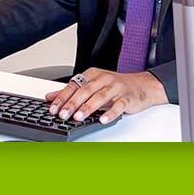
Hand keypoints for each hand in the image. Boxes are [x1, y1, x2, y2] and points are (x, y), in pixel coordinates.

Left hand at [43, 68, 166, 123]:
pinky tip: (103, 120)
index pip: (73, 85)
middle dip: (72, 103)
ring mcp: (116, 88)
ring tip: (78, 117)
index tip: (53, 108)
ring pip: (100, 97)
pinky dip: (110, 113)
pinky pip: (118, 105)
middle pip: (85, 91)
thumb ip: (72, 91)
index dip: (62, 97)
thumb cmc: (115, 86)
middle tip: (63, 114)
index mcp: (92, 75)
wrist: (142, 85)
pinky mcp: (127, 98)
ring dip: (88, 108)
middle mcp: (103, 79)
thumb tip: (51, 97)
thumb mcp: (92, 85)